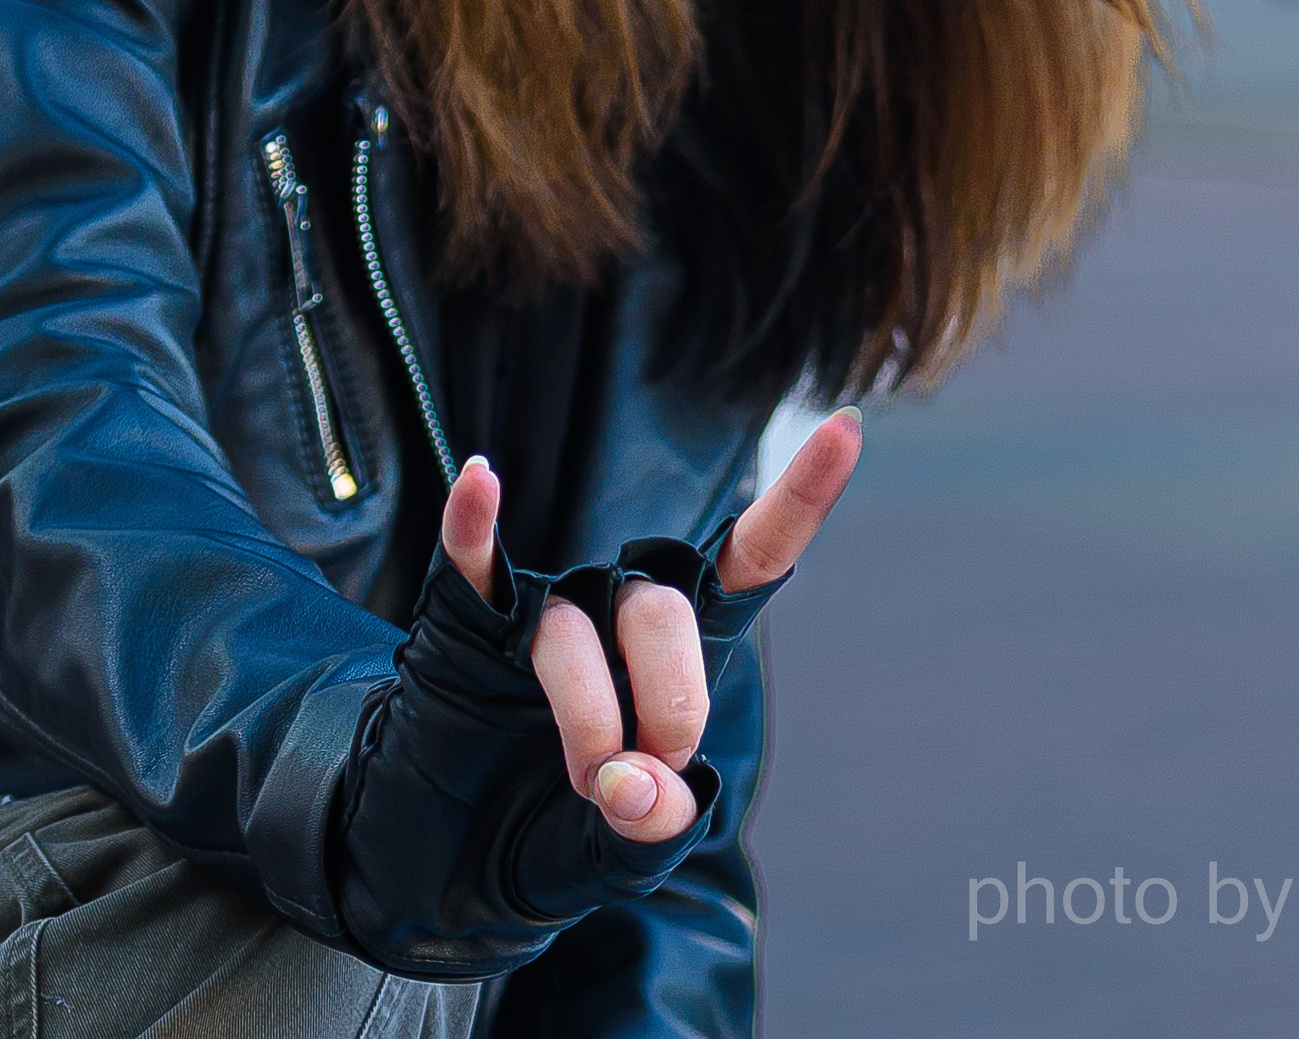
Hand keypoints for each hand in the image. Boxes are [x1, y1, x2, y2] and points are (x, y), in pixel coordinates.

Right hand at [441, 407, 861, 843]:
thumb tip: (633, 782)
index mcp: (681, 651)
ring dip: (589, 718)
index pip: (750, 558)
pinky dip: (474, 525)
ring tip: (584, 783)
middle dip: (669, 705)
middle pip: (663, 609)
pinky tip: (482, 484)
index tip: (845, 428)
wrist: (454, 869)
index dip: (799, 498)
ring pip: (576, 627)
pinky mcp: (467, 625)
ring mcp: (543, 610)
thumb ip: (653, 828)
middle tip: (645, 779)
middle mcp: (617, 610)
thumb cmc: (556, 840)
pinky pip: (473, 564)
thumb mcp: (627, 858)